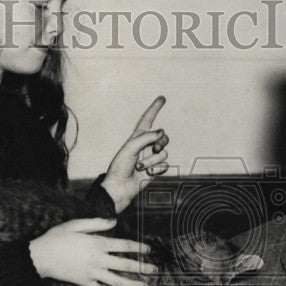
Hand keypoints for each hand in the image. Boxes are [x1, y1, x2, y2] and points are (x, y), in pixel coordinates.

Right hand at [28, 218, 154, 285]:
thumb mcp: (76, 224)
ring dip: (131, 284)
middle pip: (125, 265)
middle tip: (155, 271)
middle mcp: (98, 260)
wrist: (40, 256)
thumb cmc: (57, 237)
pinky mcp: (83, 282)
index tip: (148, 250)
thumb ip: (97, 223)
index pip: (124, 246)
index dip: (138, 248)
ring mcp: (91, 273)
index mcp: (98, 244)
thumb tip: (114, 222)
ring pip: (116, 281)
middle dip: (142, 268)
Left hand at [100, 96, 169, 212]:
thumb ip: (147, 137)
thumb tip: (162, 132)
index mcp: (137, 137)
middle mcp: (146, 146)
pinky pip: (165, 165)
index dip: (154, 108)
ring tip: (140, 167)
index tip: (162, 98)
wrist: (120, 187)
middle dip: (160, 142)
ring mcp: (151, 158)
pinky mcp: (156, 169)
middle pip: (163, 137)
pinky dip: (156, 170)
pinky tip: (147, 174)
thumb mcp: (131, 148)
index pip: (148, 119)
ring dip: (152, 160)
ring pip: (164, 153)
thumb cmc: (120, 167)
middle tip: (153, 149)